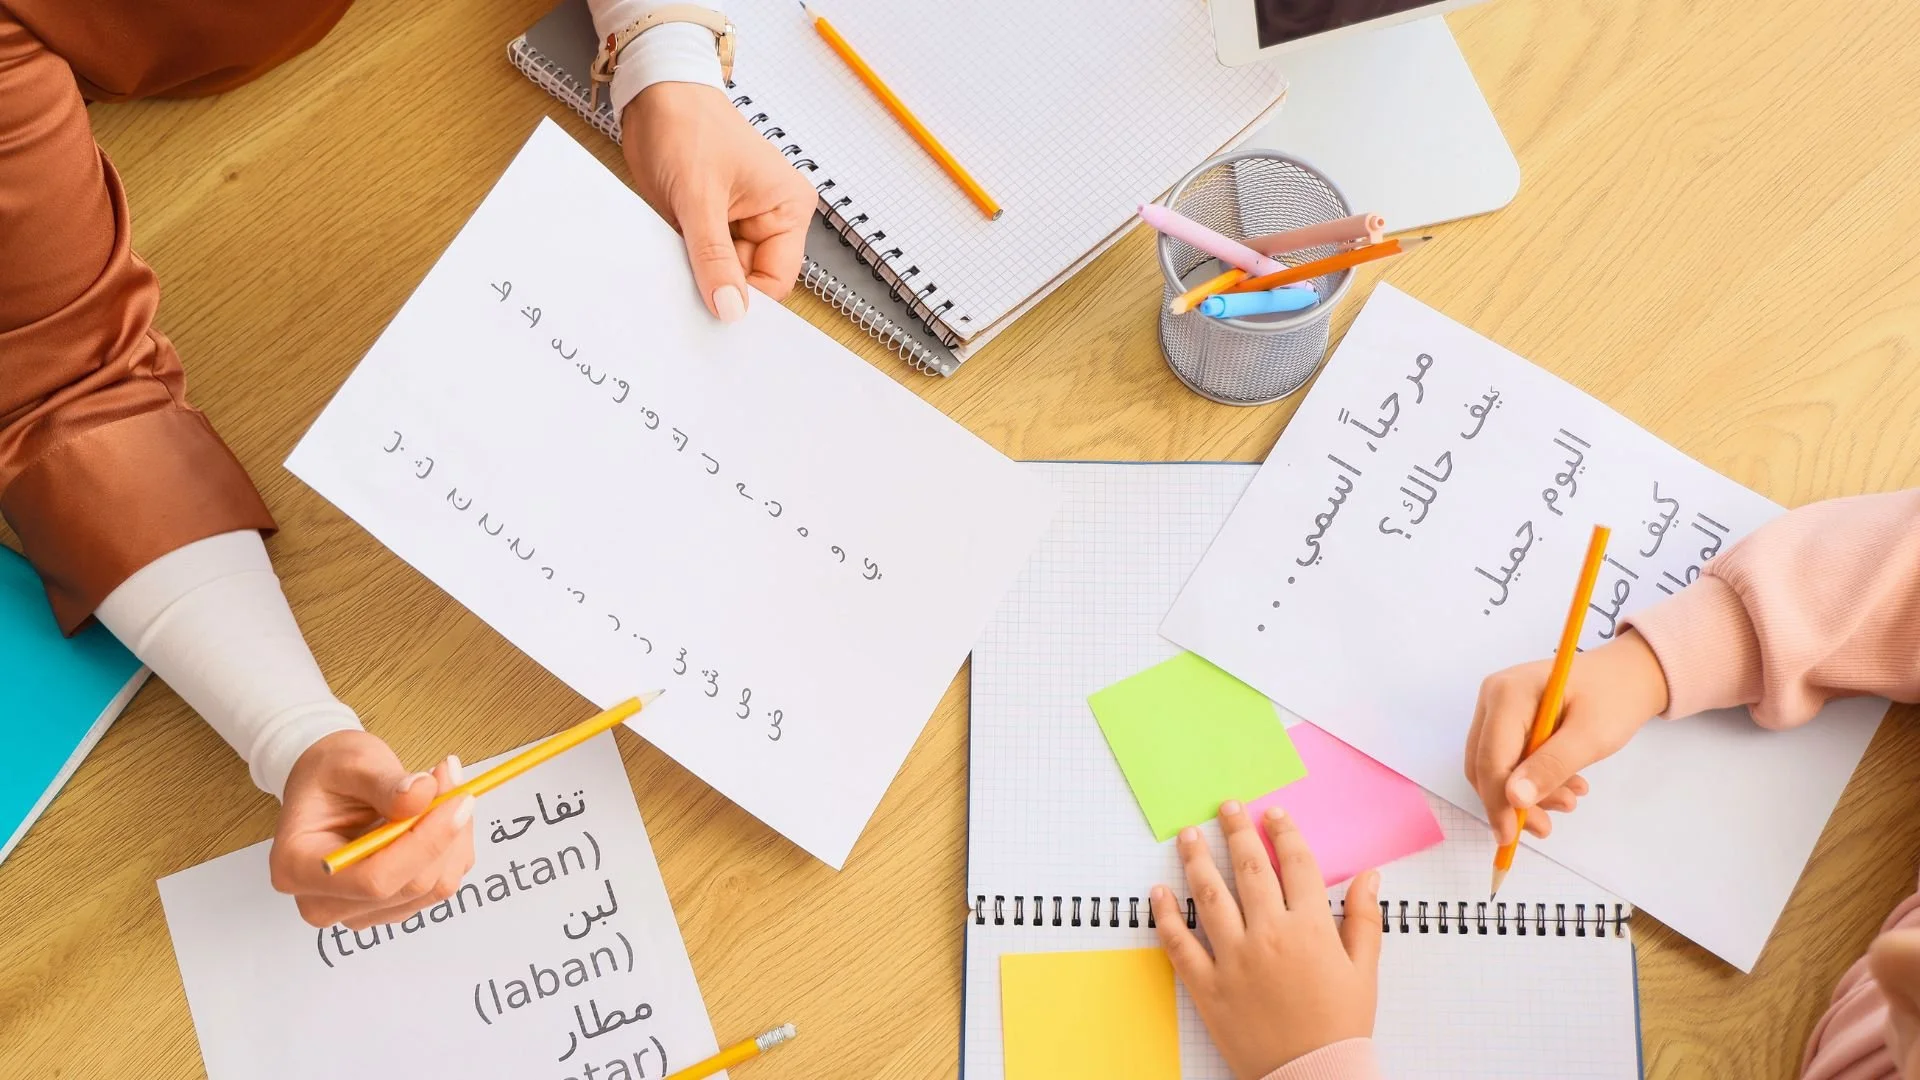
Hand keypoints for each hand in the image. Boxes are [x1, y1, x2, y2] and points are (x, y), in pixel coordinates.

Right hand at [268, 730, 475, 929]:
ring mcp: (358, 911)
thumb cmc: (329, 773)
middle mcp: (323, 902)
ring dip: (454, 838)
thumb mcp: (352, 762)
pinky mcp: (389, 907)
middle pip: (410, 887)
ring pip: (433, 888)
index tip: (457, 801)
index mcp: (297, 868)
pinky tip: (438, 815)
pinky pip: (440, 884)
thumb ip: (385, 782)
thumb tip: (423, 794)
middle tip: (452, 781)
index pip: (374, 880)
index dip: (425, 842)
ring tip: (442, 790)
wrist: (327, 783)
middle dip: (445, 832)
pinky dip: (452, 848)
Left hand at [621, 81, 816, 321]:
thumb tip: (732, 309)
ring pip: (720, 273)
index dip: (748, 299)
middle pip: (749, 280)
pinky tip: (668, 254)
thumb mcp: (699, 197)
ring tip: (674, 258)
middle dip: (718, 285)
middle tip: (687, 292)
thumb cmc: (687, 125)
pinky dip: (683, 263)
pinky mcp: (710, 223)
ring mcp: (738, 223)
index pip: (777, 279)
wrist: (653, 93)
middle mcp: (769, 219)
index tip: (716, 314)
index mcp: (787, 209)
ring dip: (696, 273)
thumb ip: (714, 258)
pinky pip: (700, 259)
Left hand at [1152, 802, 1380, 1079]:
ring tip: (1189, 835)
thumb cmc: (1341, 1025)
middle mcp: (1270, 936)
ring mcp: (1235, 959)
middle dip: (1238, 831)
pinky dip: (1166, 916)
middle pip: (1249, 869)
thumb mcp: (1364, 970)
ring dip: (1197, 860)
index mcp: (1310, 928)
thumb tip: (1370, 875)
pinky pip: (1181, 944)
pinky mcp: (1208, 986)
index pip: (1295, 864)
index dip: (1284, 833)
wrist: (1313, 1076)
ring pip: (1210, 896)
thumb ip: (1364, 918)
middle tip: (1226, 807)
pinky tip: (1159, 892)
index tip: (1273, 814)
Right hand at [1464, 627, 1669, 843]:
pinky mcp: (1508, 720)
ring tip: (1569, 800)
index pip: (1491, 758)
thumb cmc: (1614, 698)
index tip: (1511, 838)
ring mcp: (1497, 708)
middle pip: (1485, 764)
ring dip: (1525, 793)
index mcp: (1508, 694)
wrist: (1628, 675)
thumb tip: (1513, 800)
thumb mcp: (1590, 736)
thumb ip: (1551, 766)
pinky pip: (1508, 759)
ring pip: (1494, 766)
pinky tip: (1564, 785)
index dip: (1498, 803)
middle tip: (1546, 827)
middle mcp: (1493, 698)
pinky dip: (1531, 780)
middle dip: (1511, 802)